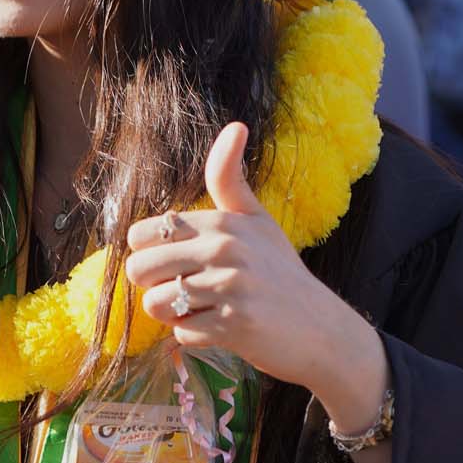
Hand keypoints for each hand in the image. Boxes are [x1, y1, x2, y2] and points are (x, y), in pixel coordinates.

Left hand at [125, 123, 387, 428]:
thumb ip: (229, 179)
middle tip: (190, 291)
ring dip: (176, 315)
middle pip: (140, 270)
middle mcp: (224, 249)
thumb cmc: (280, 273)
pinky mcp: (233, 325)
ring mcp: (229, 288)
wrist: (322, 329)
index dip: (152, 254)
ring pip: (156, 305)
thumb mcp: (257, 221)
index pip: (142, 234)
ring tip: (208, 309)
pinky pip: (181, 334)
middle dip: (156, 287)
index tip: (181, 262)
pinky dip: (197, 337)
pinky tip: (225, 329)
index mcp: (222, 222)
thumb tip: (235, 125)